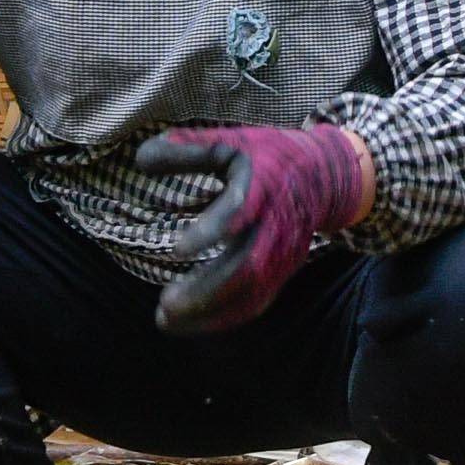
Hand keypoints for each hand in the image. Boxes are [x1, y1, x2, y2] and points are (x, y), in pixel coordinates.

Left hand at [137, 121, 372, 334]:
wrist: (324, 175)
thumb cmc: (267, 155)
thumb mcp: (230, 141)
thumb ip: (186, 149)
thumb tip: (139, 160)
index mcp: (262, 184)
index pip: (240, 210)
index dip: (212, 230)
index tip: (178, 251)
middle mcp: (277, 223)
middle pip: (247, 266)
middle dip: (207, 290)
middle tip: (165, 305)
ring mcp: (284, 252)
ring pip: (252, 292)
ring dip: (211, 312)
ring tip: (167, 320)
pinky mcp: (284, 271)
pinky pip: (257, 301)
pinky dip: (225, 317)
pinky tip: (191, 323)